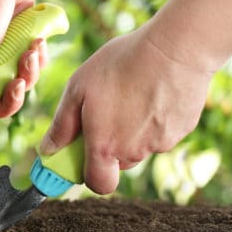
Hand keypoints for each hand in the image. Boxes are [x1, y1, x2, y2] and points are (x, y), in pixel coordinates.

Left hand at [39, 26, 212, 193]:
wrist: (176, 47)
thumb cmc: (120, 64)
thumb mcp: (78, 89)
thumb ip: (61, 125)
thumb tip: (48, 150)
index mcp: (106, 146)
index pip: (98, 184)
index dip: (87, 174)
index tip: (81, 154)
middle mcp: (135, 152)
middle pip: (117, 163)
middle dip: (108, 145)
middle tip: (105, 111)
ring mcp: (162, 142)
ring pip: (140, 146)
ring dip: (131, 131)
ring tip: (130, 93)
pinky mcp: (183, 129)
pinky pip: (161, 132)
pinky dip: (153, 118)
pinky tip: (151, 90)